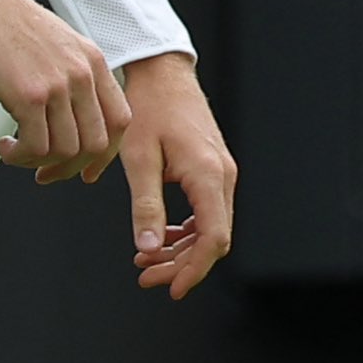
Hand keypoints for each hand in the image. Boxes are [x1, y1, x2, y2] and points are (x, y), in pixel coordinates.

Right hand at [0, 0, 130, 183]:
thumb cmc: (5, 18)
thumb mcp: (57, 42)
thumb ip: (70, 74)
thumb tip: (66, 113)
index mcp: (92, 60)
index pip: (119, 120)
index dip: (105, 153)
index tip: (86, 167)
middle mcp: (81, 74)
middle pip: (96, 143)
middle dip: (71, 168)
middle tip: (47, 172)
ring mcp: (58, 85)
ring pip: (66, 151)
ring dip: (40, 163)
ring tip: (18, 154)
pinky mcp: (29, 95)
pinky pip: (36, 146)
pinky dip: (20, 157)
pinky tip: (6, 147)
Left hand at [115, 51, 236, 299]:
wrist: (163, 74)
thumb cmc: (149, 108)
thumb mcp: (139, 157)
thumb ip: (145, 206)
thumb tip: (148, 250)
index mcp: (208, 175)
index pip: (213, 239)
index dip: (193, 269)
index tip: (170, 288)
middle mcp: (223, 177)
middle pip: (212, 240)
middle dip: (181, 264)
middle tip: (145, 277)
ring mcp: (221, 174)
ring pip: (210, 229)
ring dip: (181, 250)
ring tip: (146, 262)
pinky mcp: (213, 171)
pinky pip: (206, 213)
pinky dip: (185, 231)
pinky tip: (160, 236)